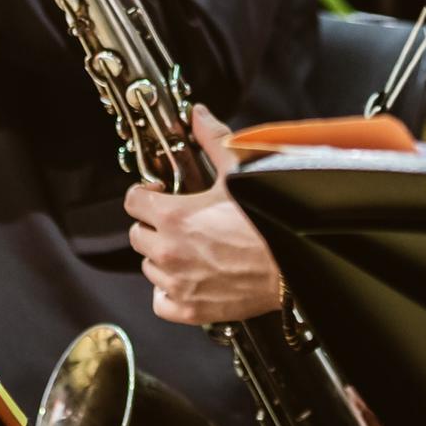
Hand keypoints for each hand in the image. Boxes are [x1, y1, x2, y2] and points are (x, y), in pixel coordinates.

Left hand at [125, 106, 281, 325]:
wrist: (293, 265)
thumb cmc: (268, 221)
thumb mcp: (238, 172)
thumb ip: (213, 140)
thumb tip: (198, 115)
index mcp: (174, 216)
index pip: (132, 201)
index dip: (144, 193)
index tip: (159, 193)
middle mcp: (168, 251)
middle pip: (137, 234)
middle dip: (153, 224)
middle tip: (176, 220)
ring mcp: (177, 283)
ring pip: (148, 267)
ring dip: (161, 256)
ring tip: (187, 247)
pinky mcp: (190, 309)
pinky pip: (160, 301)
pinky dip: (168, 291)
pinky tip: (186, 278)